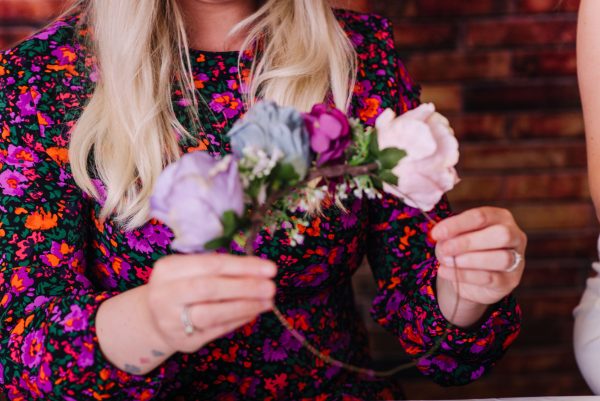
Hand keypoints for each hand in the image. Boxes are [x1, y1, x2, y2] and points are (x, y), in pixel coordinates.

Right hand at [146, 254, 276, 353]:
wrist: (154, 318)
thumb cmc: (183, 287)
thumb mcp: (194, 271)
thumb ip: (223, 269)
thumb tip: (262, 270)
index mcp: (169, 268)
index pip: (211, 264)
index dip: (243, 266)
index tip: (270, 269)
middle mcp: (164, 293)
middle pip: (209, 288)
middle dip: (245, 287)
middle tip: (271, 288)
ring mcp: (169, 319)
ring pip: (211, 313)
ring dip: (244, 306)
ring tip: (267, 302)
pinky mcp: (181, 340)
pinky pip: (215, 330)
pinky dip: (237, 320)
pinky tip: (253, 312)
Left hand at [431, 207, 526, 324]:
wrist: (468, 278)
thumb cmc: (463, 249)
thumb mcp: (454, 237)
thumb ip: (450, 234)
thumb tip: (439, 235)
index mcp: (500, 217)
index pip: (481, 216)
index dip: (457, 224)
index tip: (436, 234)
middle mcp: (514, 236)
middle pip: (500, 234)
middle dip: (468, 242)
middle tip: (444, 249)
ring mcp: (516, 259)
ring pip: (501, 258)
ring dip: (469, 260)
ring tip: (447, 261)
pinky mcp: (510, 280)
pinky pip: (491, 278)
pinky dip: (465, 275)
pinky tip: (446, 272)